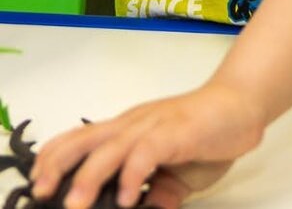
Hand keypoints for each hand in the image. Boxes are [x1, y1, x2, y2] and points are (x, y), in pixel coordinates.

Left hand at [30, 80, 263, 208]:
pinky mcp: (176, 132)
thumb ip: (158, 190)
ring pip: (112, 148)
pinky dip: (134, 173)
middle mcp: (134, 125)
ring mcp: (154, 126)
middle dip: (60, 165)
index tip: (38, 181)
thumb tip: (143, 208)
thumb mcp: (177, 173)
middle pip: (87, 140)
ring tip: (76, 204)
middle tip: (42, 193)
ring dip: (91, 176)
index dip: (56, 156)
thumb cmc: (206, 135)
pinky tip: (129, 197)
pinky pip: (148, 152)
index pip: (82, 138)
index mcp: (128, 131)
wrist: (240, 106)